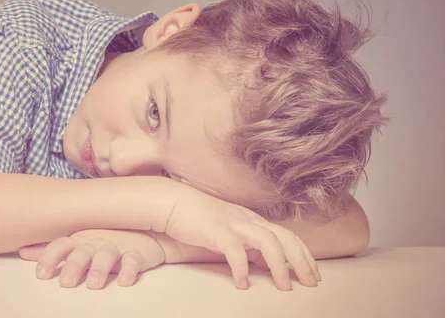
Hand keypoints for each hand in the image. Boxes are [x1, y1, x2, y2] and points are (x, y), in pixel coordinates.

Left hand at [18, 229, 164, 288]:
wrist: (144, 233)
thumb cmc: (105, 238)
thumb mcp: (78, 242)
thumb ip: (52, 249)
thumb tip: (22, 250)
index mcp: (80, 239)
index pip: (61, 244)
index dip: (49, 257)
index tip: (41, 274)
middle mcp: (96, 241)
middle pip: (82, 252)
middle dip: (73, 266)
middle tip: (65, 283)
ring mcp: (116, 246)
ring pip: (107, 256)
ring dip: (99, 269)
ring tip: (93, 284)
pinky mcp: (136, 253)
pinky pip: (133, 261)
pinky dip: (129, 270)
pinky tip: (124, 281)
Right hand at [163, 189, 320, 290]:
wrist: (175, 203)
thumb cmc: (202, 219)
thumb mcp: (232, 232)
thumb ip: (249, 245)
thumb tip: (264, 264)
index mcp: (254, 221)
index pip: (289, 236)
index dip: (304, 255)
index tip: (313, 275)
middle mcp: (249, 220)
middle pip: (285, 238)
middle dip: (301, 261)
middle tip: (310, 283)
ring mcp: (234, 224)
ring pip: (267, 241)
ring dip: (279, 265)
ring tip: (284, 286)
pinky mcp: (217, 231)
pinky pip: (234, 251)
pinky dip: (241, 268)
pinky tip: (242, 284)